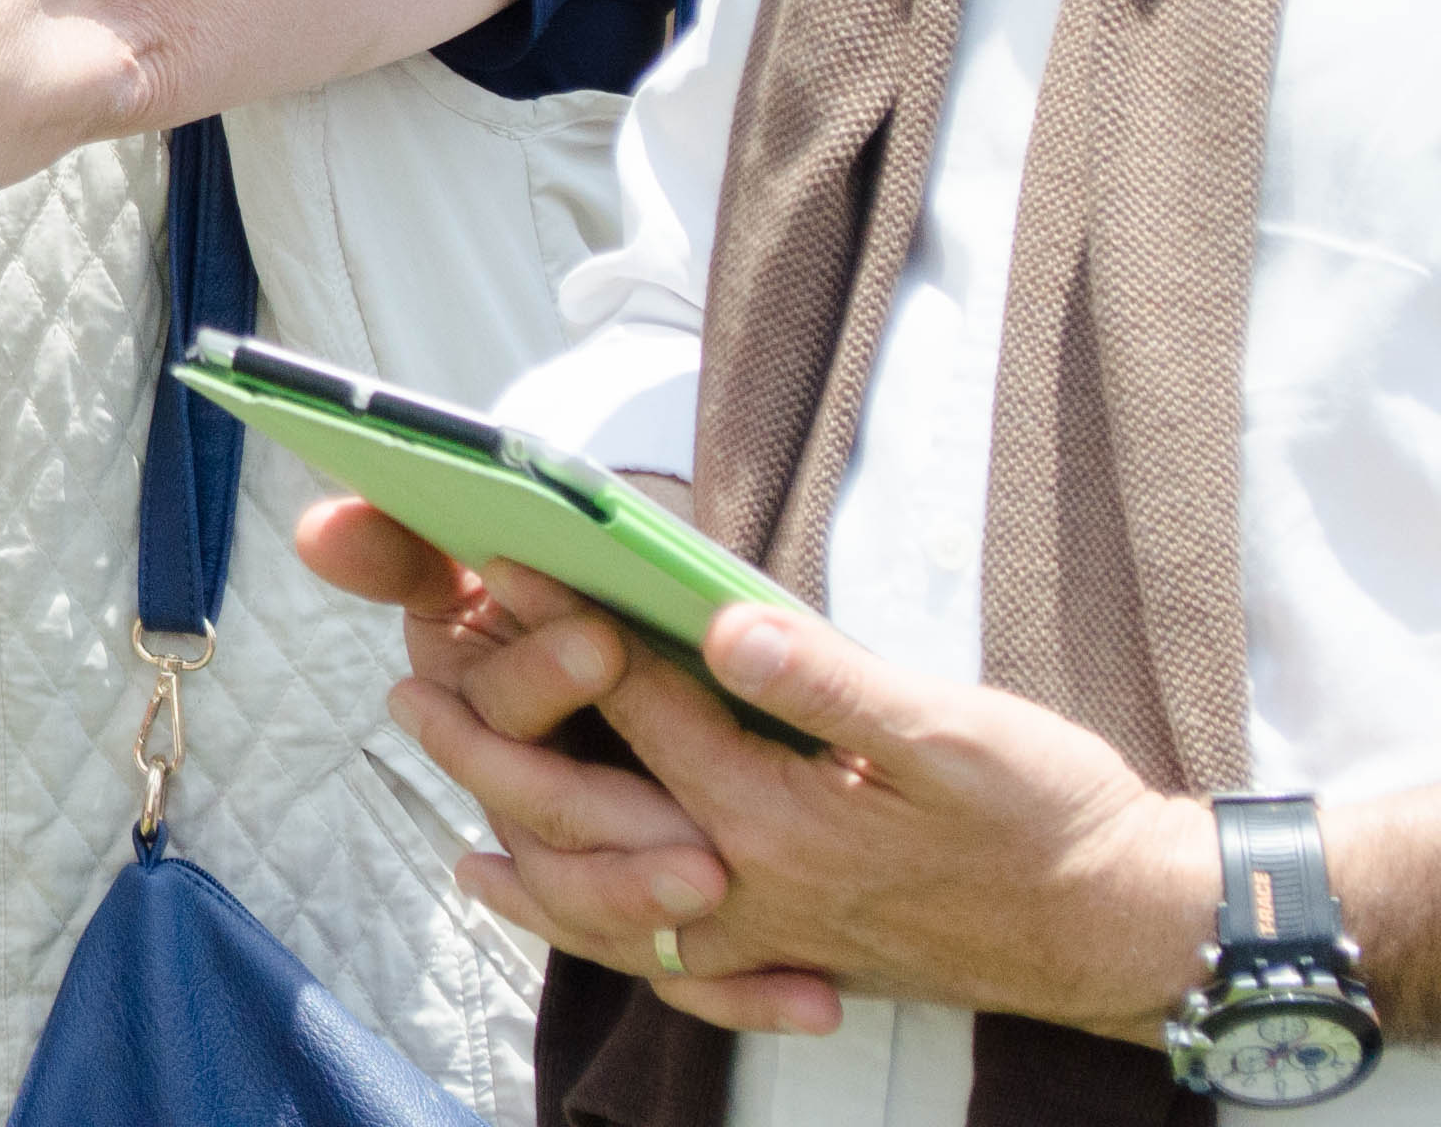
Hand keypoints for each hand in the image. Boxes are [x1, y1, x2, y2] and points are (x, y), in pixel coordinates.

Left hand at [294, 501, 1211, 1038]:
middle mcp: (751, 882)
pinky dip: (613, 953)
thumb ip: (831, 683)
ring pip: (612, 914)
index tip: (495, 561)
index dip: (563, 626)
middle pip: (586, 816)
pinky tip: (576, 934)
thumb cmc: (1050, 817)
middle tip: (410, 692)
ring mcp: (769, 934)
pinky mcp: (798, 962)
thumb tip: (729, 625)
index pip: (638, 705)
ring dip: (530, 872)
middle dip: (489, 751)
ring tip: (461, 842)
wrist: (1126, 930)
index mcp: (776, 814)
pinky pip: (675, 974)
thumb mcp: (954, 733)